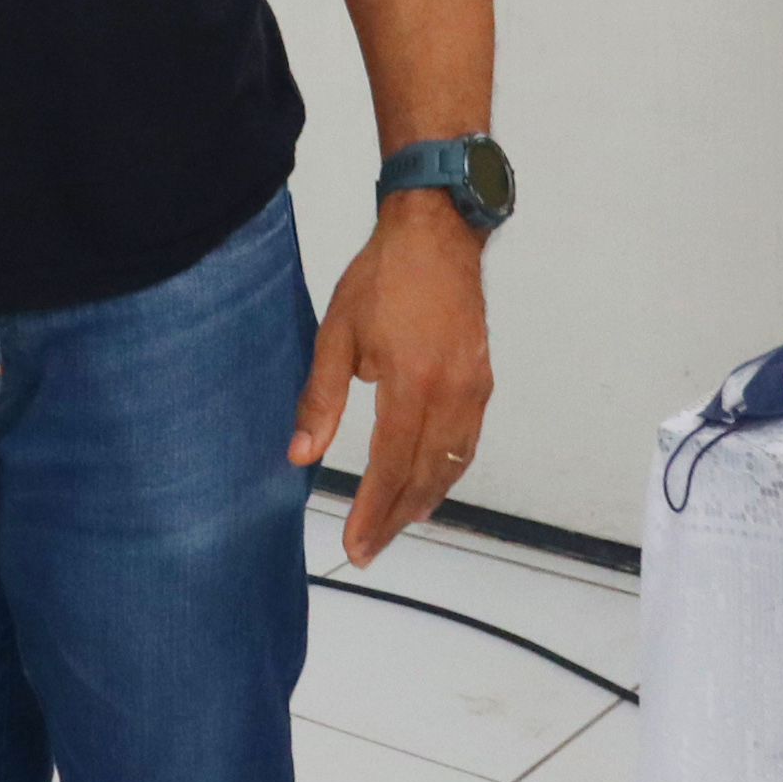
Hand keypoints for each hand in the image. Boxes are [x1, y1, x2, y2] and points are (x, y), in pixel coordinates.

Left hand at [290, 193, 493, 563]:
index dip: (374, 510)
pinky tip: (430, 484)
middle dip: (396, 518)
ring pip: (452, 465)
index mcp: (412, 382)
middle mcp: (451, 391)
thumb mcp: (336, 333)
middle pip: (426, 476)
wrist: (437, 231)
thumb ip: (321, 399)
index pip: (392, 464)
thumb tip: (300, 454)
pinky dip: (448, 472)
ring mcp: (473, 387)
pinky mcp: (482, 379)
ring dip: (424, 501)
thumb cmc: (384, 275)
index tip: (356, 543)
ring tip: (395, 526)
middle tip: (370, 550)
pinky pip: (467, 442)